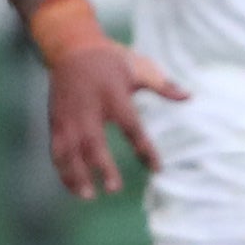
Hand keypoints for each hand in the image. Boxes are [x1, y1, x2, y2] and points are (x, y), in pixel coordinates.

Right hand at [44, 36, 184, 197]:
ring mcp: (68, 116)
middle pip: (94, 141)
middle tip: (115, 188)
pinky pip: (56, 150)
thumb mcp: (138, 67)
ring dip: (77, 174)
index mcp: (113, 94)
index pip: (131, 125)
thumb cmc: (111, 60)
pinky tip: (74, 189)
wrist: (71, 48)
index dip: (144, 148)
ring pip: (69, 150)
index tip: (157, 168)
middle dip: (102, 166)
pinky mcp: (55, 122)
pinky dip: (63, 171)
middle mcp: (88, 107)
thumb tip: (189, 96)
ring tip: (89, 196)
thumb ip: (163, 85)